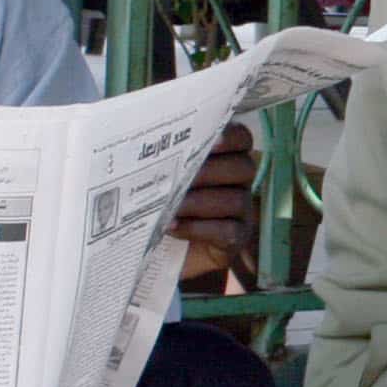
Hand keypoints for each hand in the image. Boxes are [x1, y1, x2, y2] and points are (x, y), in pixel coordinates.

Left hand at [171, 123, 256, 280]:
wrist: (167, 248)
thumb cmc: (165, 202)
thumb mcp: (165, 176)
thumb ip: (165, 159)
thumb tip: (144, 143)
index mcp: (227, 157)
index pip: (242, 138)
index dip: (231, 137)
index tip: (211, 140)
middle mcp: (239, 181)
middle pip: (242, 167)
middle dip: (210, 171)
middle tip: (179, 178)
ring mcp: (242, 210)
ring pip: (236, 200)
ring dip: (199, 202)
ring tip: (170, 207)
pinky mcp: (237, 237)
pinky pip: (227, 231)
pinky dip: (198, 228)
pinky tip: (173, 227)